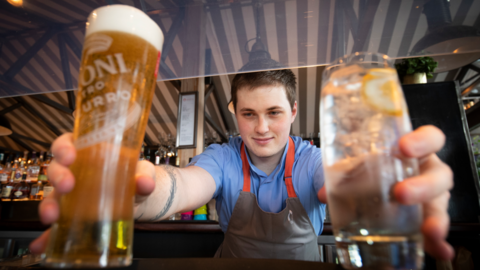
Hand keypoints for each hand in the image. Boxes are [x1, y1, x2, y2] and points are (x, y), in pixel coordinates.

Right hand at [29, 133, 155, 254]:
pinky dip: (47, 236)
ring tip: (52, 217)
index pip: (67, 143)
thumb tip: (145, 183)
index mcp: (88, 152)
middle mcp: (74, 172)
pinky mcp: (72, 216)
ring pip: (52, 196)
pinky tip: (43, 245)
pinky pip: (56, 226)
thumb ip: (144, 174)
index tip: (70, 155)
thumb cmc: (135, 176)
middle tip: (67, 186)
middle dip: (58, 176)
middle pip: (56, 169)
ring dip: (48, 206)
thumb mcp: (142, 171)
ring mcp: (71, 195)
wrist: (138, 199)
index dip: (63, 147)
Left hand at [317, 125, 453, 259]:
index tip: (404, 147)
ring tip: (427, 230)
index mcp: (414, 152)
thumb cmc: (373, 169)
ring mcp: (430, 196)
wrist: (373, 186)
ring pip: (441, 205)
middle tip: (401, 193)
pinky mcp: (428, 218)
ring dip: (435, 219)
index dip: (422, 141)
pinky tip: (439, 250)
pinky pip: (437, 231)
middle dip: (423, 185)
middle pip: (439, 175)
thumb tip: (325, 192)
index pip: (429, 138)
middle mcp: (426, 172)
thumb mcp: (360, 165)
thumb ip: (344, 174)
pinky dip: (438, 242)